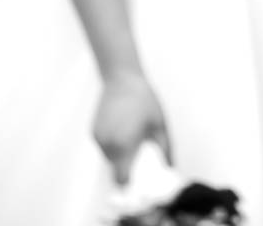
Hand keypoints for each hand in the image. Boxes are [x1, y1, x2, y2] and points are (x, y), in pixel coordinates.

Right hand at [93, 70, 169, 184]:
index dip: (130, 183)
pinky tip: (123, 130)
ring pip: (109, 158)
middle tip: (141, 154)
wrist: (122, 78)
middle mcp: (107, 144)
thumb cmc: (144, 100)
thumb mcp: (160, 125)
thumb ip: (165, 149)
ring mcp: (98, 138)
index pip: (121, 178)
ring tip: (132, 138)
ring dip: (120, 155)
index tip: (139, 181)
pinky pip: (103, 146)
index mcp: (124, 145)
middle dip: (127, 166)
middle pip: (116, 169)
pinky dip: (112, 145)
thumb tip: (169, 167)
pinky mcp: (93, 131)